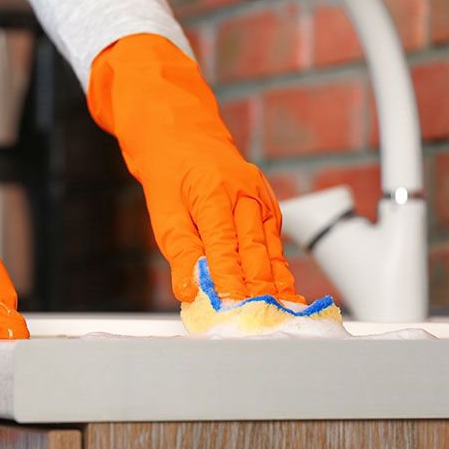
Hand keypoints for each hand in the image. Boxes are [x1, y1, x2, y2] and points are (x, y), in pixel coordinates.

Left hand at [87, 34, 303, 303]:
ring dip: (276, 283)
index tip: (232, 311)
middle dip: (259, 290)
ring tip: (284, 314)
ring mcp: (259, 196)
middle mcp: (244, 193)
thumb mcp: (163, 209)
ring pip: (271, 248)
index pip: (224, 248)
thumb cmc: (168, 165)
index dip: (230, 283)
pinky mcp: (265, 203)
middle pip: (256, 251)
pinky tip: (283, 289)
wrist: (179, 126)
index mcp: (215, 192)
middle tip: (261, 322)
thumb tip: (191, 289)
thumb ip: (180, 251)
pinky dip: (277, 266)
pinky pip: (273, 239)